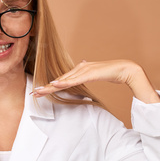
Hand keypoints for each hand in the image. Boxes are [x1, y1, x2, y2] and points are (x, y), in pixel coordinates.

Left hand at [31, 60, 159, 103]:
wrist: (126, 69)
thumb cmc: (112, 73)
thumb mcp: (95, 75)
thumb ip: (86, 74)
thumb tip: (80, 72)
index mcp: (80, 70)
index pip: (62, 80)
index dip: (50, 86)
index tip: (40, 92)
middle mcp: (79, 68)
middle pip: (60, 80)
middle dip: (46, 87)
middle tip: (33, 93)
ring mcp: (84, 70)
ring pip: (64, 80)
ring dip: (51, 86)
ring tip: (39, 91)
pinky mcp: (90, 73)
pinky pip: (74, 80)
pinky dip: (64, 83)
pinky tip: (55, 85)